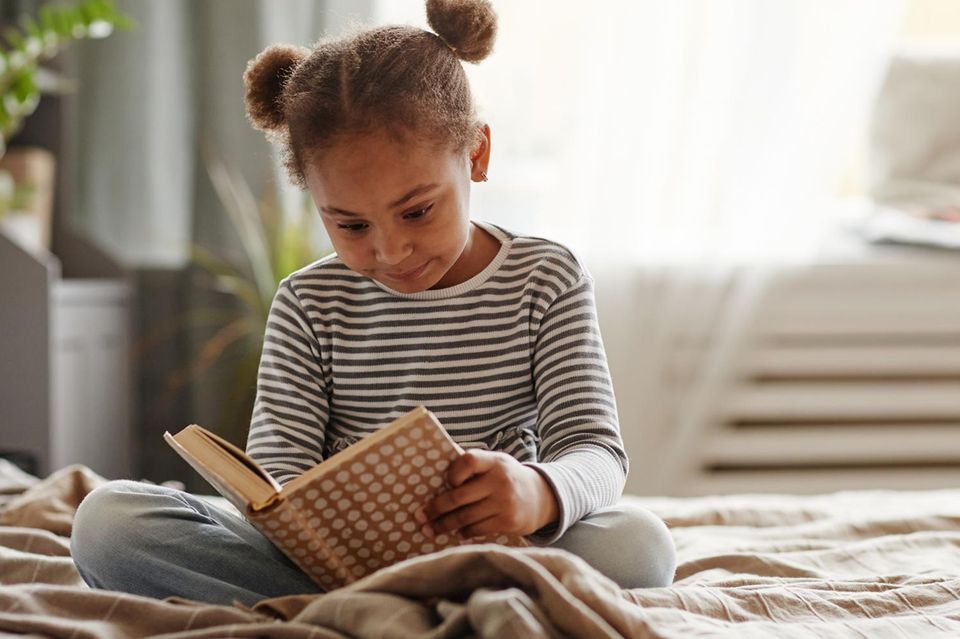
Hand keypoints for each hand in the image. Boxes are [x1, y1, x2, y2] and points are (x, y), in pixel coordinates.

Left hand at [414, 449, 558, 538]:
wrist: (542, 497)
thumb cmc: (508, 478)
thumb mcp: (496, 463)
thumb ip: (474, 465)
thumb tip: (435, 469)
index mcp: (494, 462)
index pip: (468, 461)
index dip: (453, 473)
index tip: (446, 482)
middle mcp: (500, 481)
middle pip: (458, 497)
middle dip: (436, 509)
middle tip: (421, 516)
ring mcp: (504, 503)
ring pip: (465, 517)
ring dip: (444, 525)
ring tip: (431, 529)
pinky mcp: (507, 522)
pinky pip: (477, 530)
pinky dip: (463, 533)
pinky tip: (457, 532)